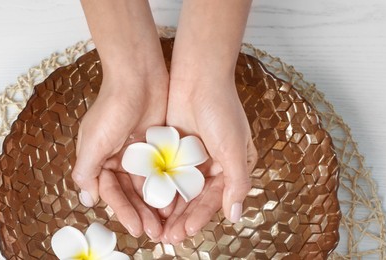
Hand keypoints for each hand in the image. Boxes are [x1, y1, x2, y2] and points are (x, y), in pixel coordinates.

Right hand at [71, 71, 167, 239]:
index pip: (110, 193)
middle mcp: (117, 159)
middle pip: (130, 194)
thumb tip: (88, 199)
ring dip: (156, 206)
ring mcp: (138, 154)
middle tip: (156, 233)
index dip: (123, 212)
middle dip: (142, 214)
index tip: (137, 228)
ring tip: (168, 224)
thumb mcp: (94, 142)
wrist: (138, 75)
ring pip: (148, 187)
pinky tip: (178, 202)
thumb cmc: (112, 106)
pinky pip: (163, 173)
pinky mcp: (157, 146)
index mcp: (98, 159)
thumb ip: (86, 171)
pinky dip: (168, 188)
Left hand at [160, 76, 258, 243]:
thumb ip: (236, 183)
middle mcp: (213, 164)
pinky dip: (159, 188)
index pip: (214, 199)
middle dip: (182, 218)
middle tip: (167, 237)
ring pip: (179, 190)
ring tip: (157, 226)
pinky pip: (166, 174)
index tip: (187, 232)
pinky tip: (149, 202)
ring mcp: (192, 156)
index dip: (200, 217)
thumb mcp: (234, 148)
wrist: (198, 75)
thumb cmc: (221, 109)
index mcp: (232, 165)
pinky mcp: (174, 148)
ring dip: (169, 208)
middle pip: (195, 199)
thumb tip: (234, 215)